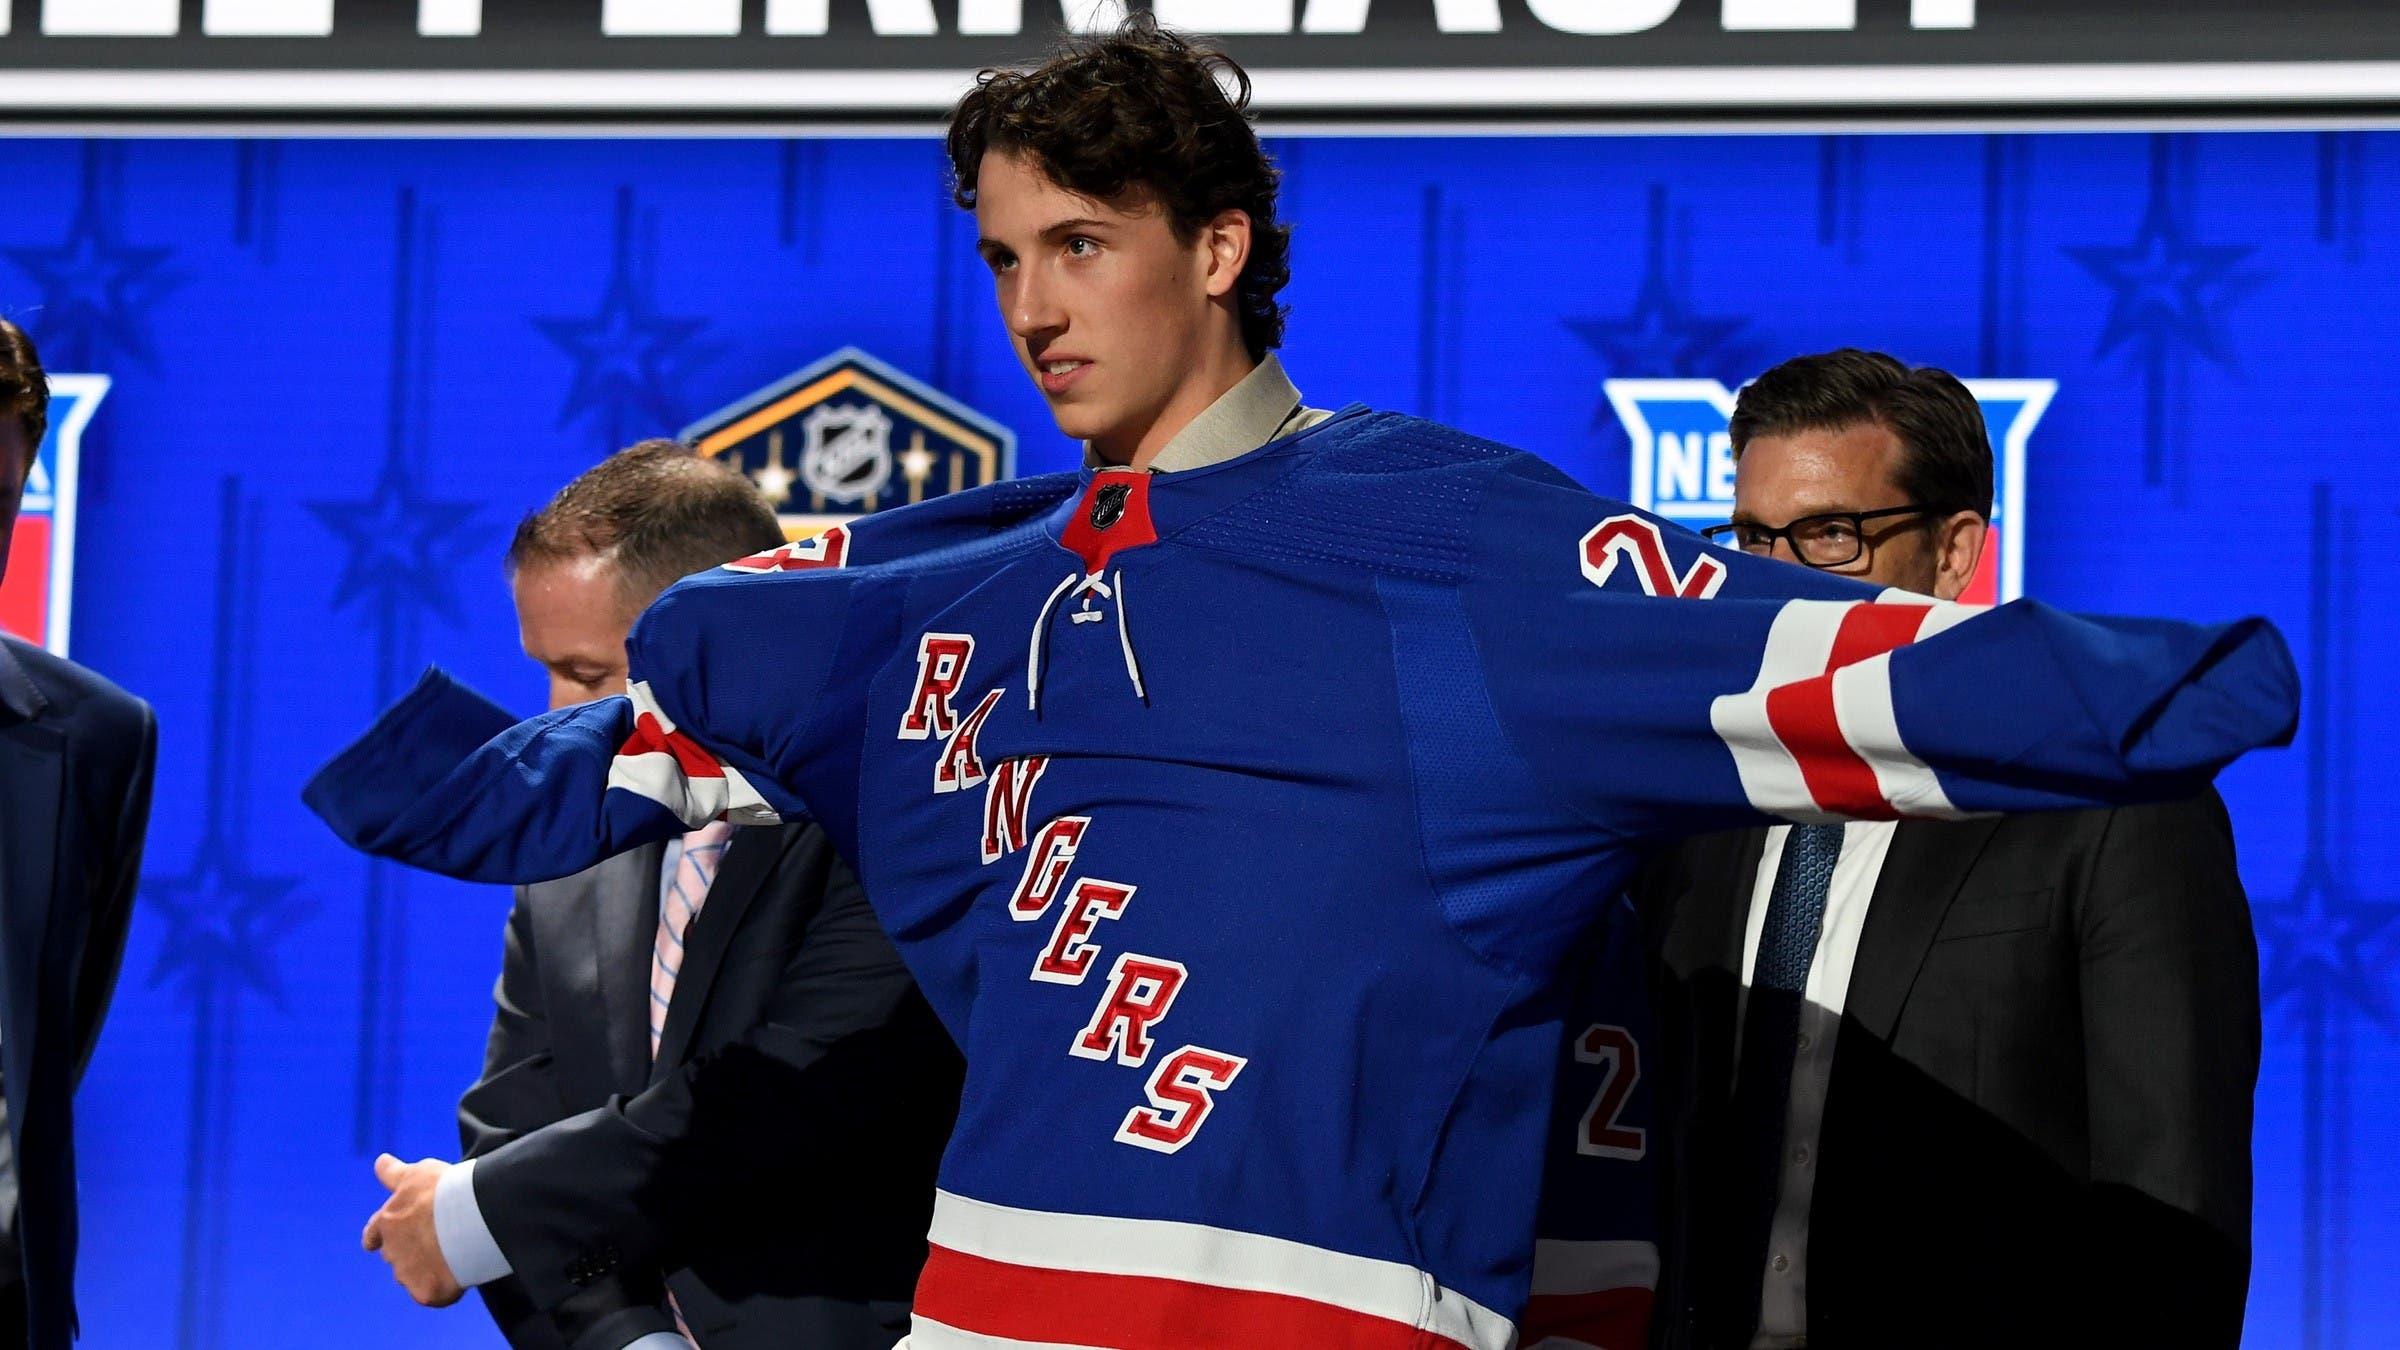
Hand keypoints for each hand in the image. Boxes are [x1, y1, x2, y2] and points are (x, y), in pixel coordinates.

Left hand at [362, 1153, 464, 1306]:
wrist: (469, 1216)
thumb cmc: (443, 1190)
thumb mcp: (418, 1173)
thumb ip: (394, 1173)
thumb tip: (379, 1161)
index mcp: (387, 1222)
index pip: (373, 1234)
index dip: (374, 1238)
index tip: (372, 1243)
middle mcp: (391, 1250)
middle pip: (395, 1256)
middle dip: (409, 1251)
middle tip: (435, 1241)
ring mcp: (407, 1274)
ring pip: (412, 1276)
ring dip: (425, 1270)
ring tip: (452, 1257)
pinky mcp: (425, 1292)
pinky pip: (432, 1294)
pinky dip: (442, 1288)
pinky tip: (458, 1274)